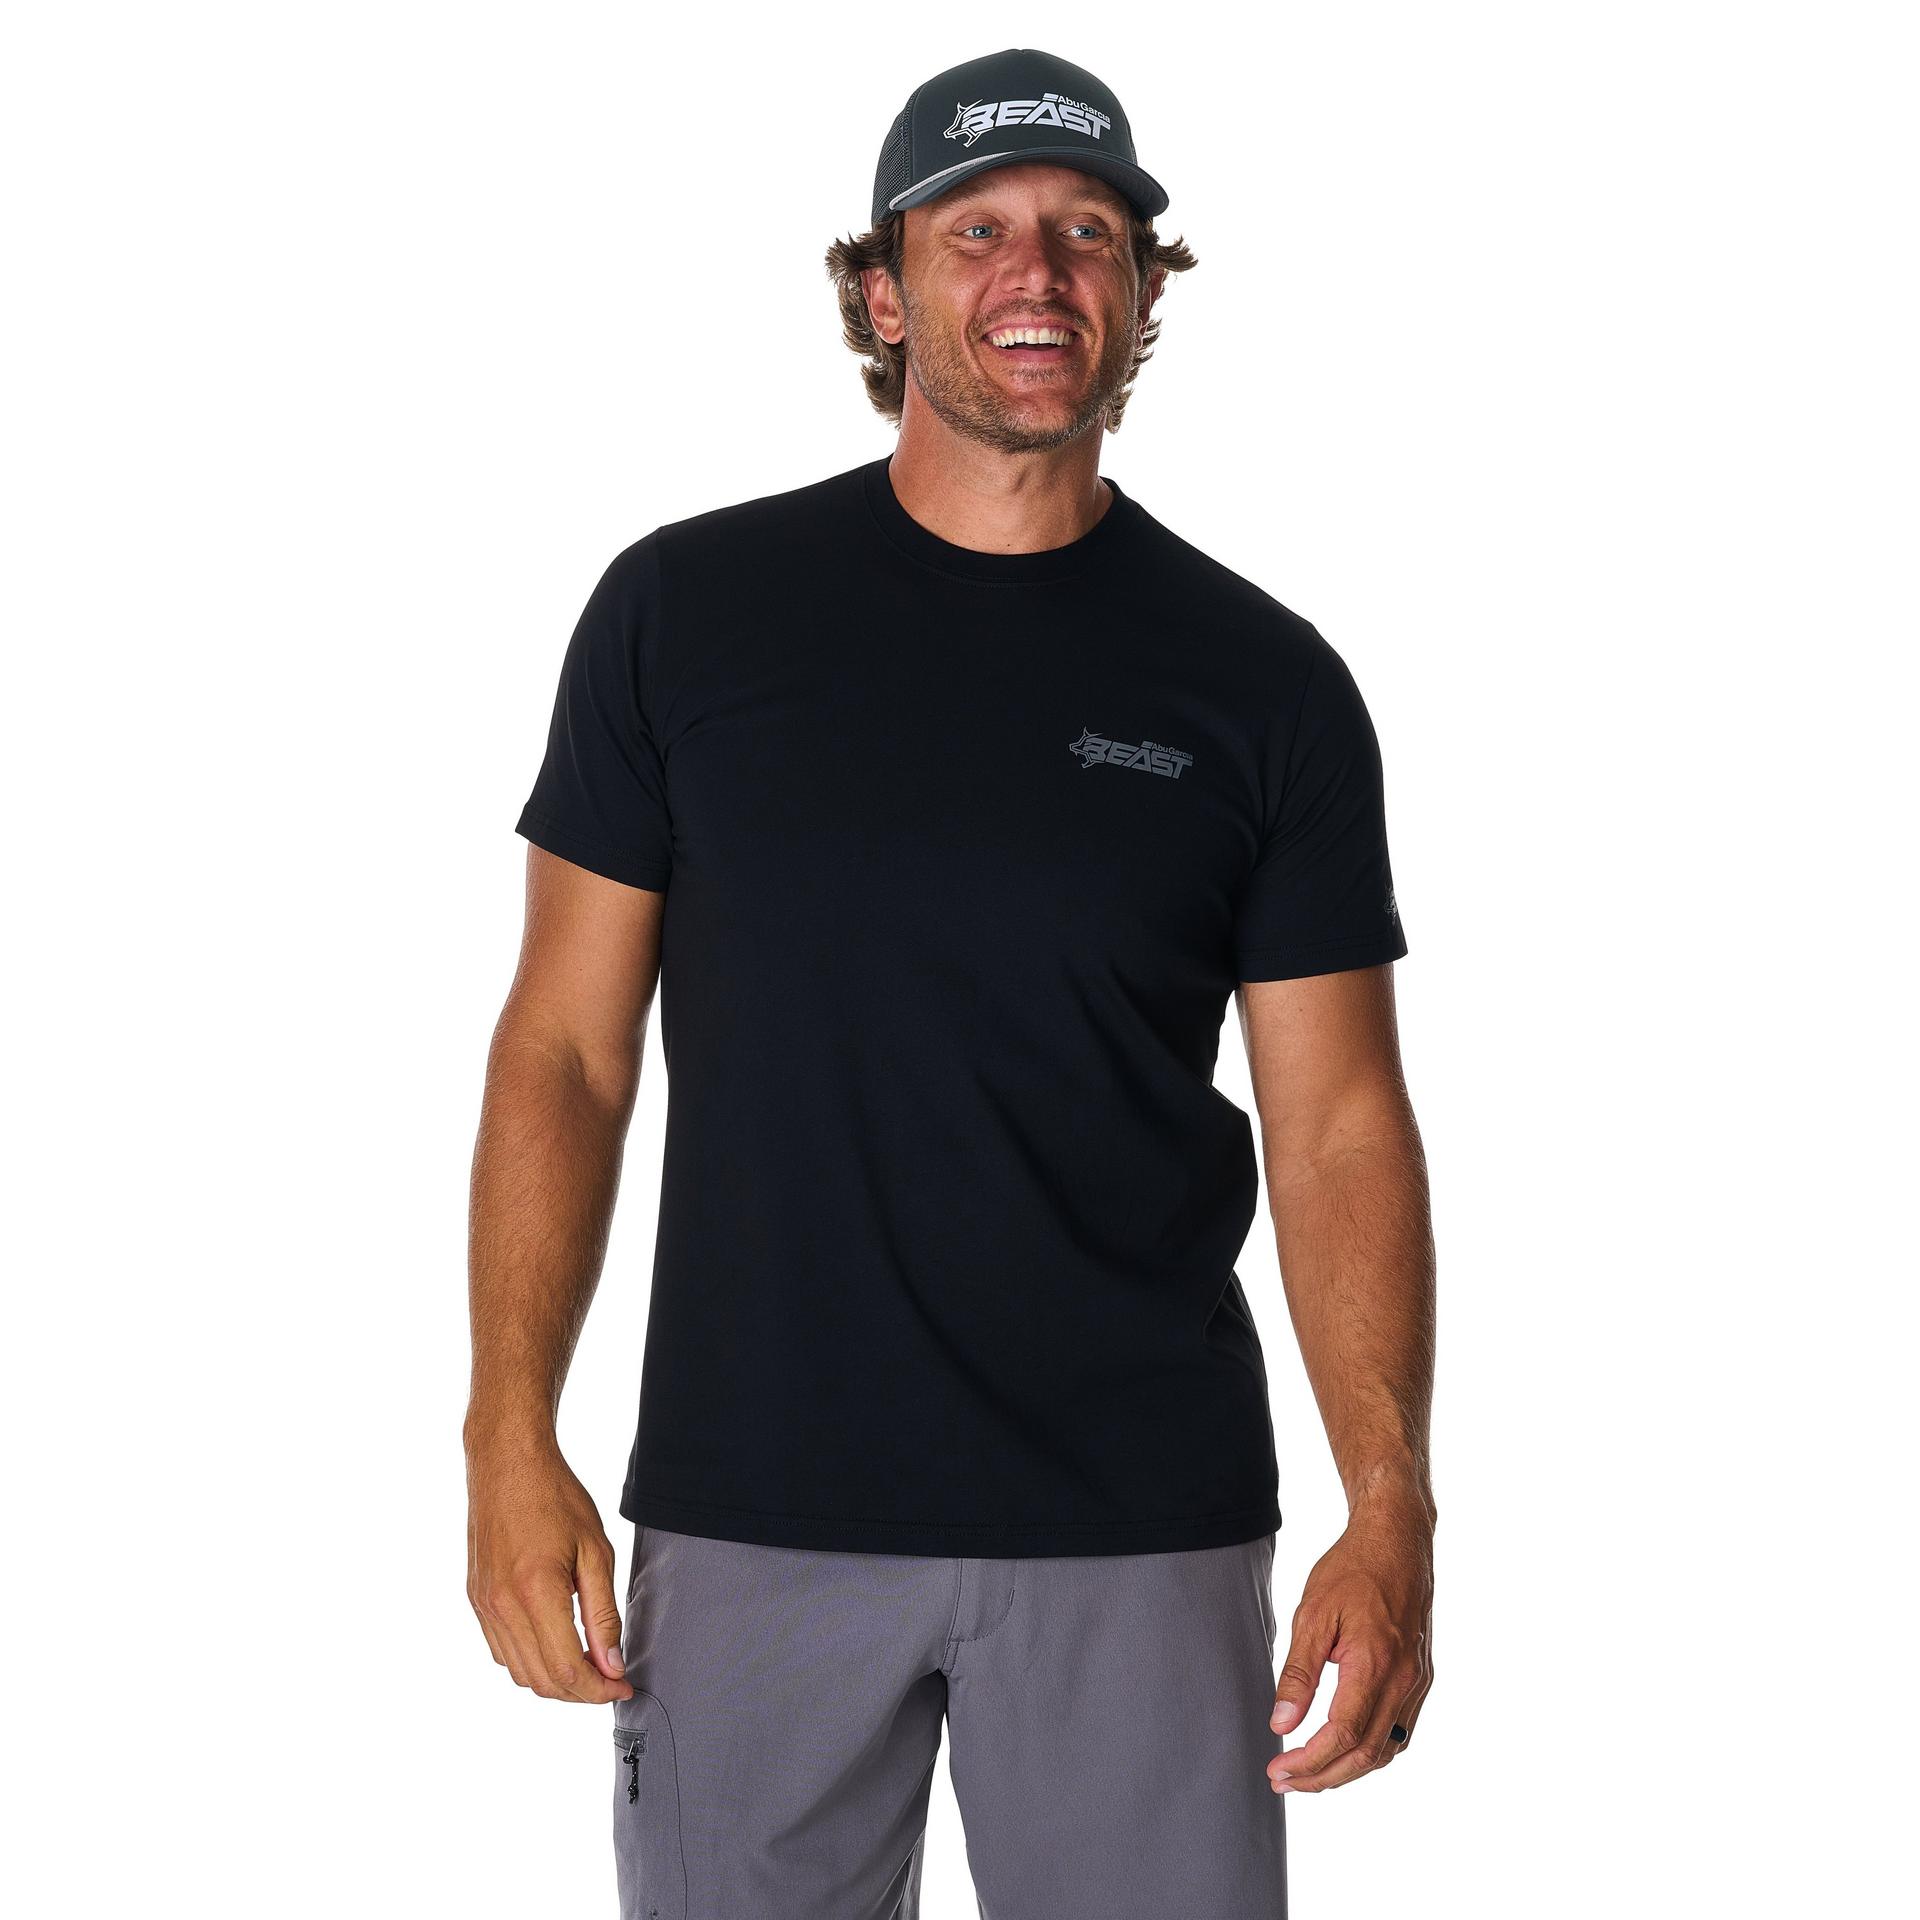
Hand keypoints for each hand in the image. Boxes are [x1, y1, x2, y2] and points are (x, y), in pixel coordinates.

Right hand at [466, 1431, 634, 1704]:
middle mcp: (502, 1607)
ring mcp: (483, 1605)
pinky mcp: (476, 1599)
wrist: (507, 1464)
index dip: (598, 1689)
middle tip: (610, 1678)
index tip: (623, 1685)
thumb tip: (612, 1663)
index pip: (567, 1670)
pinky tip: (555, 1644)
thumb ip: (603, 1613)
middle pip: (541, 1680)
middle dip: (580, 1692)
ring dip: (554, 1681)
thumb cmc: (555, 1497)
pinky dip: (529, 1662)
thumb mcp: (595, 1551)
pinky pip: (500, 1652)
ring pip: (518, 1673)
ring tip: (587, 1664)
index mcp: (536, 1593)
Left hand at [1266, 1495, 1433, 1792]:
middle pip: (1366, 1754)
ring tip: (1308, 1774)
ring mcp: (1417, 1682)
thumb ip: (1298, 1673)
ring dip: (1347, 1770)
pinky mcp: (1421, 1678)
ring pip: (1386, 1748)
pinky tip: (1345, 1750)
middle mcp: (1404, 1681)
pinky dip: (1371, 1751)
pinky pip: (1400, 1730)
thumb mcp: (1312, 1614)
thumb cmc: (1351, 1571)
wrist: (1397, 1542)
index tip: (1278, 1770)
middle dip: (1323, 1777)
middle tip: (1284, 1783)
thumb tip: (1280, 1723)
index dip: (1308, 1761)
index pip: (1342, 1735)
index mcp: (1374, 1664)